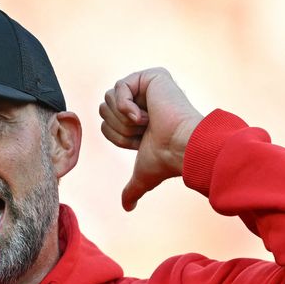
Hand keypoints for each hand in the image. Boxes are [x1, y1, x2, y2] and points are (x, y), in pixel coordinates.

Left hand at [99, 67, 203, 210]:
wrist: (180, 148)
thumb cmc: (165, 161)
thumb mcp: (143, 175)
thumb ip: (133, 189)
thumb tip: (127, 207)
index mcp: (139, 119)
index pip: (106, 123)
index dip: (118, 137)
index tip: (141, 142)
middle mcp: (143, 100)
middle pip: (103, 108)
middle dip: (119, 127)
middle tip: (144, 132)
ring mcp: (148, 87)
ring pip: (108, 98)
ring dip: (125, 118)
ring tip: (147, 123)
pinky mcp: (152, 76)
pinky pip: (119, 87)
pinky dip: (126, 106)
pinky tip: (145, 115)